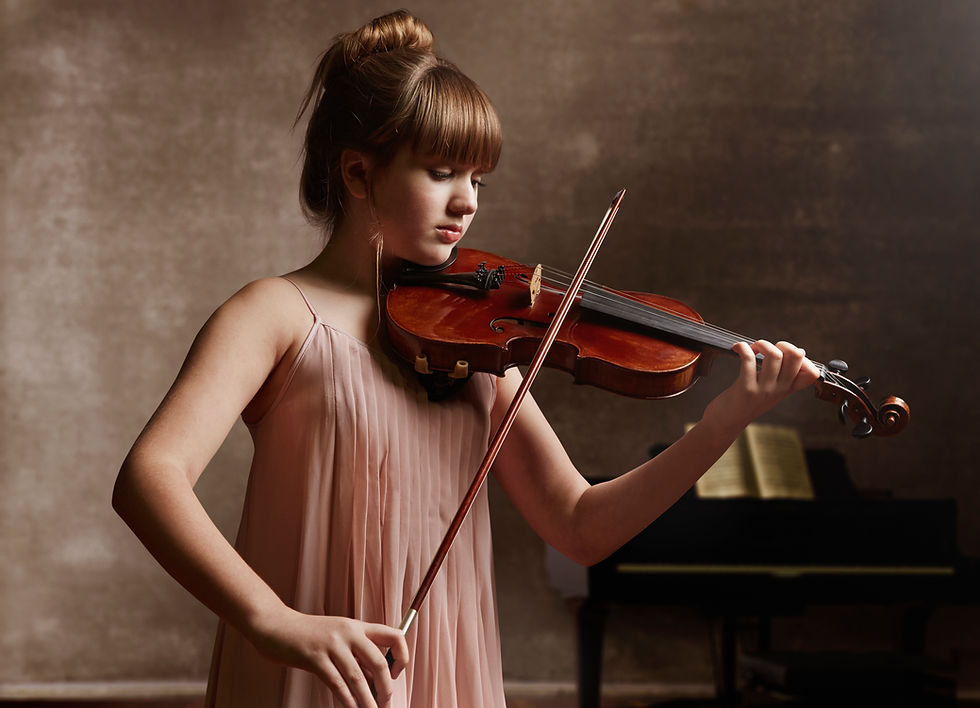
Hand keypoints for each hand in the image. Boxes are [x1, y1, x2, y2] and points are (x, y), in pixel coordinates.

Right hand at [249, 607, 409, 706]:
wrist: (276, 626)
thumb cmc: (308, 635)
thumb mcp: (338, 639)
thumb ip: (356, 656)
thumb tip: (374, 683)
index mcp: (358, 626)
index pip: (394, 635)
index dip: (401, 656)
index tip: (396, 673)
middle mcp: (348, 632)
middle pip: (379, 662)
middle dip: (386, 688)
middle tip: (385, 703)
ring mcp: (332, 644)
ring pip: (358, 677)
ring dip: (367, 700)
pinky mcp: (314, 658)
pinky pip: (337, 683)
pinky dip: (347, 700)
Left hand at [703, 340, 820, 435]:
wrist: (727, 422)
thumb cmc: (746, 402)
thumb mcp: (771, 390)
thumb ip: (782, 375)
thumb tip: (799, 351)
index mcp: (787, 389)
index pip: (811, 373)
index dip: (803, 357)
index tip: (785, 355)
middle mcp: (779, 390)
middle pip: (796, 356)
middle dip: (783, 344)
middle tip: (768, 349)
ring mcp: (764, 390)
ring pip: (774, 355)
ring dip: (762, 344)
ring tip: (753, 348)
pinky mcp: (746, 388)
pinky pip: (749, 359)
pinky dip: (743, 347)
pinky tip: (738, 348)